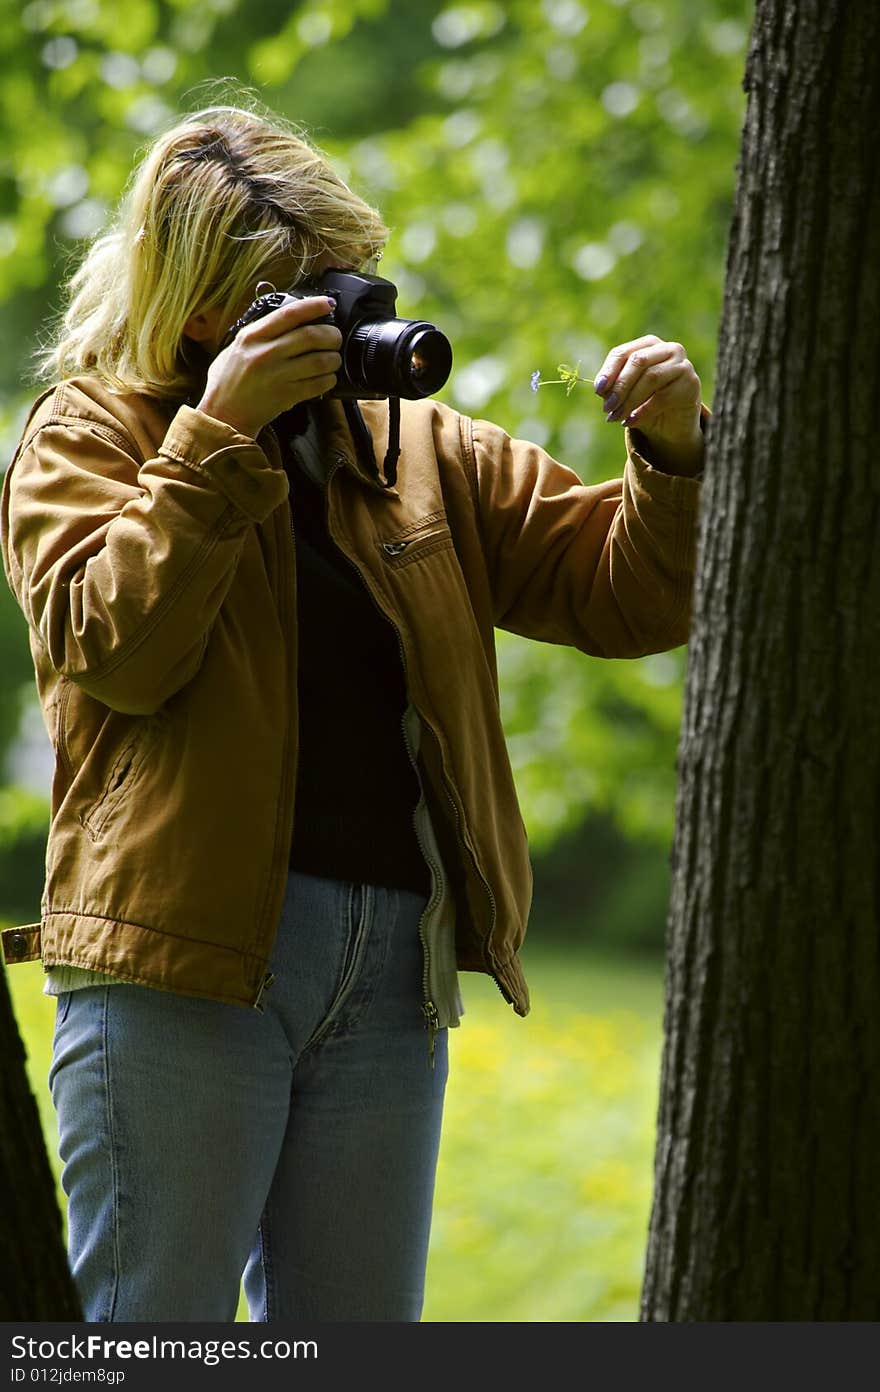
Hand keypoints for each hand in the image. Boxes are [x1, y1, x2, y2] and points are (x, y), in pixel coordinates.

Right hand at [195, 296, 342, 439]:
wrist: (223, 413)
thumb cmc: (228, 380)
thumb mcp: (236, 346)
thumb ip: (260, 332)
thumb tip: (290, 319)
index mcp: (253, 336)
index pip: (289, 314)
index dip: (314, 306)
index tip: (328, 304)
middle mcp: (266, 353)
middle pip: (311, 336)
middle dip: (331, 335)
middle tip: (335, 338)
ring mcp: (277, 375)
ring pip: (320, 361)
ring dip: (333, 359)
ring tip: (333, 359)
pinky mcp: (286, 396)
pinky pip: (318, 384)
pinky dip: (329, 380)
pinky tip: (327, 378)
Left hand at [593, 335, 703, 475]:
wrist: (674, 423)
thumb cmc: (647, 402)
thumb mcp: (626, 393)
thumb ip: (614, 388)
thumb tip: (602, 389)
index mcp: (648, 345)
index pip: (623, 353)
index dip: (609, 371)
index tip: (598, 390)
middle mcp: (668, 349)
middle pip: (638, 361)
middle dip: (620, 386)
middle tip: (607, 407)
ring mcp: (682, 364)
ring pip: (651, 377)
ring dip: (630, 400)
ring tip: (616, 417)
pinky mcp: (691, 383)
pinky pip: (663, 396)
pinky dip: (644, 410)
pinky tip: (631, 421)